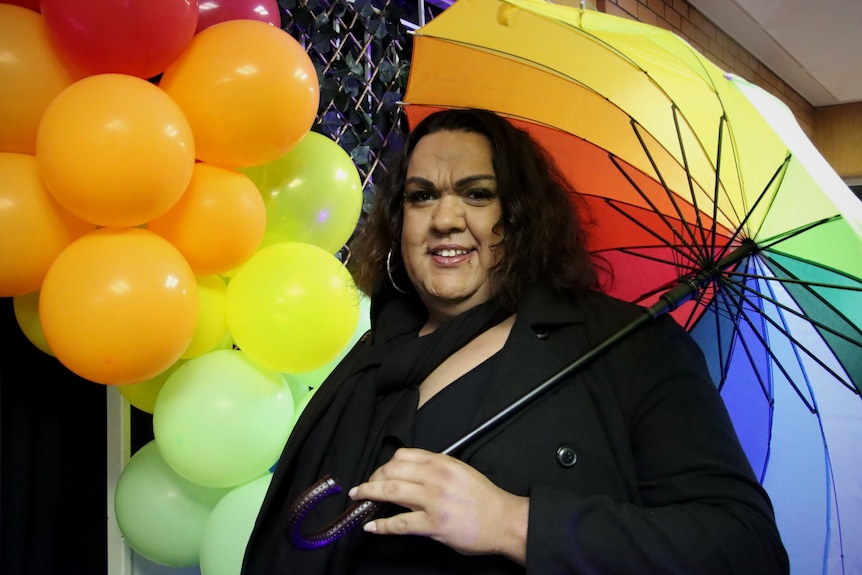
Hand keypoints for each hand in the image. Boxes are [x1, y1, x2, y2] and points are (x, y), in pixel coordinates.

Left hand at [348, 447, 528, 563]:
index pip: (403, 455)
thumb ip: (436, 467)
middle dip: (374, 478)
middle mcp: (435, 477)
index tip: (379, 473)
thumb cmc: (483, 497)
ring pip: (391, 491)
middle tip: (365, 487)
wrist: (503, 520)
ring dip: (370, 494)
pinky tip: (370, 526)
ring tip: (359, 498)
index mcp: (442, 462)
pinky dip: (381, 526)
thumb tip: (411, 471)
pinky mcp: (433, 525)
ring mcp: (433, 501)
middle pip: (392, 470)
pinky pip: (399, 523)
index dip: (385, 464)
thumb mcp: (460, 471)